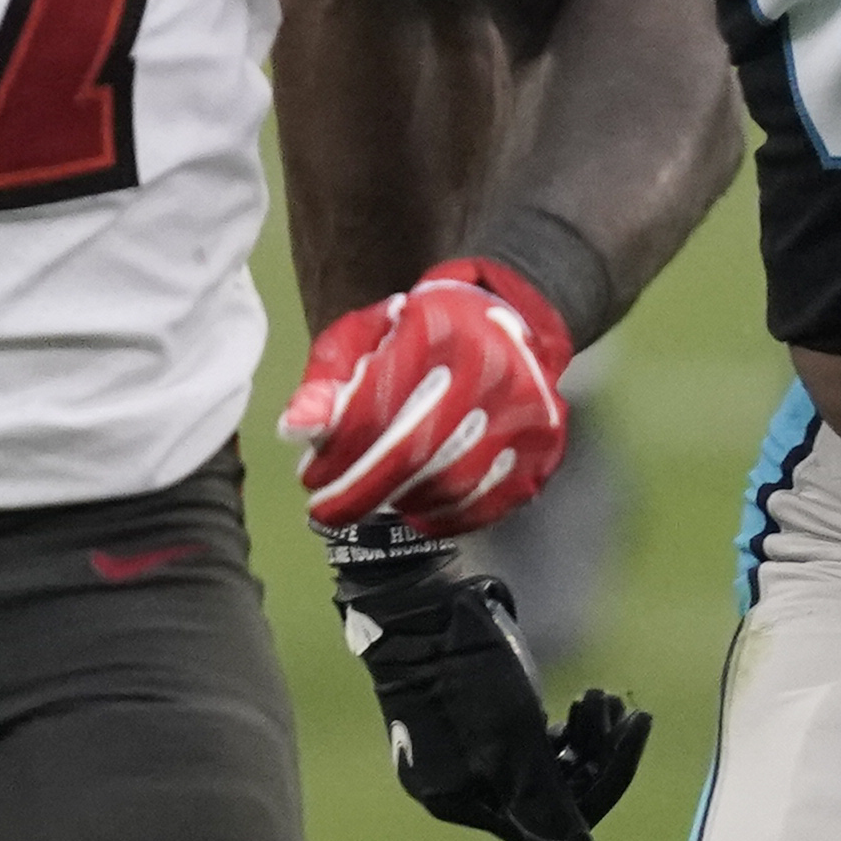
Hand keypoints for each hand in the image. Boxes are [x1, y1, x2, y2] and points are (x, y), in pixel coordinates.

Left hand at [282, 257, 575, 536]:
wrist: (506, 322)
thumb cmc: (420, 333)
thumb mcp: (364, 334)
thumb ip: (327, 377)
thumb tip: (297, 429)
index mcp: (439, 327)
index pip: (376, 406)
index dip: (336, 452)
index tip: (310, 475)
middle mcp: (493, 364)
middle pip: (415, 452)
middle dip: (360, 492)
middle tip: (326, 512)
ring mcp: (527, 408)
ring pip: (451, 483)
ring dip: (400, 503)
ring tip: (373, 500)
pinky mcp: (544, 446)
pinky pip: (487, 503)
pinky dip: (443, 518)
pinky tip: (415, 510)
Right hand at [329, 529, 647, 840]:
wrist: (420, 594)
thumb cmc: (465, 671)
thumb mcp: (516, 746)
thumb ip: (552, 816)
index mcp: (458, 800)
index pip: (549, 822)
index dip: (604, 782)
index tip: (636, 728)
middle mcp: (459, 781)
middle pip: (551, 793)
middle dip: (597, 755)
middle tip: (624, 710)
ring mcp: (466, 746)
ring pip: (546, 763)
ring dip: (587, 736)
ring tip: (603, 698)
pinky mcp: (475, 712)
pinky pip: (533, 737)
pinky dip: (566, 724)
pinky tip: (587, 698)